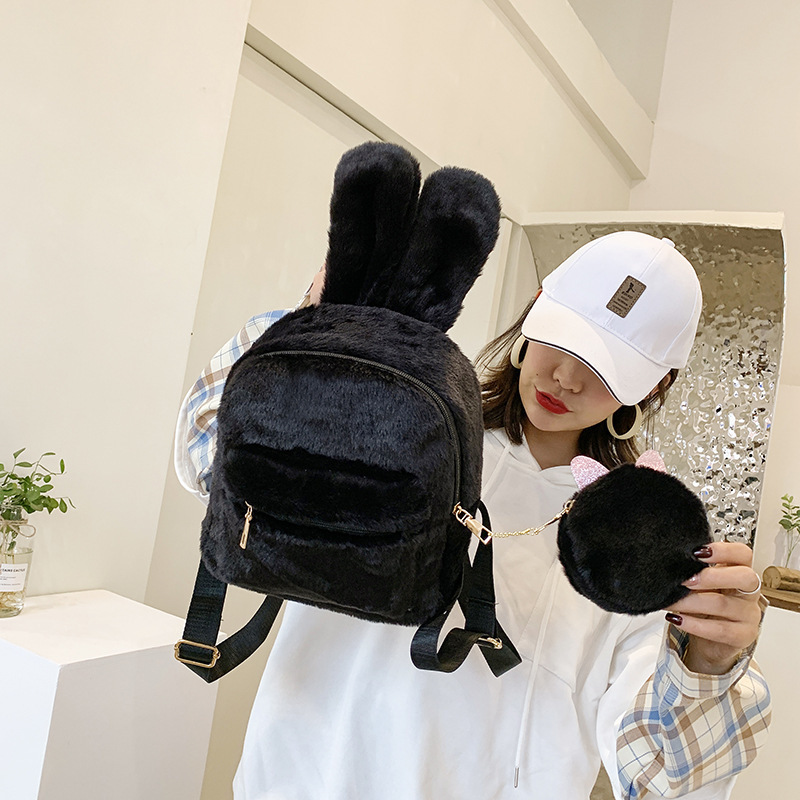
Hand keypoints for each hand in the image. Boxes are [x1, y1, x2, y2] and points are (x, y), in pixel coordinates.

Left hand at [664, 542, 761, 674]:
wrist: (710, 642)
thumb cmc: (705, 607)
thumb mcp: (700, 586)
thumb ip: (693, 573)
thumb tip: (670, 563)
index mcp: (739, 572)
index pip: (743, 554)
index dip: (723, 550)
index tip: (697, 552)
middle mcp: (748, 592)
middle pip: (744, 577)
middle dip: (711, 576)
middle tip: (685, 580)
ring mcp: (750, 615)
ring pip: (723, 604)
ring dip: (690, 602)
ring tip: (670, 602)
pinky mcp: (744, 636)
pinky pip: (719, 630)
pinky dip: (694, 624)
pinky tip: (677, 619)